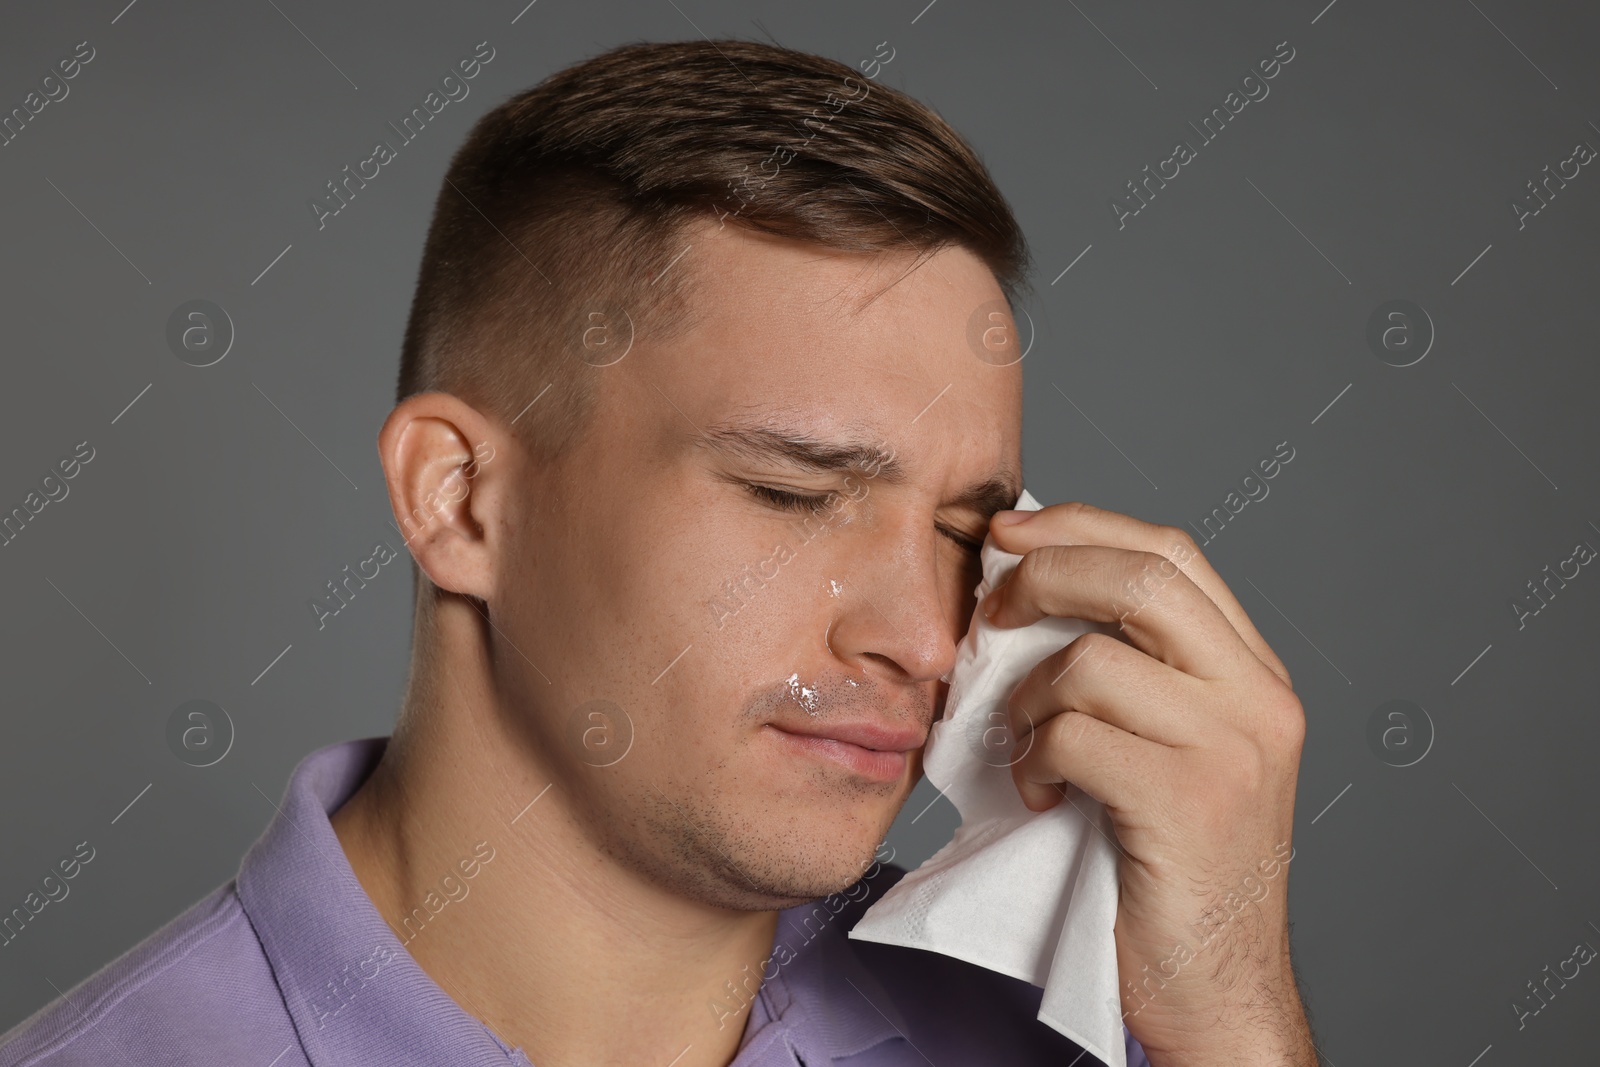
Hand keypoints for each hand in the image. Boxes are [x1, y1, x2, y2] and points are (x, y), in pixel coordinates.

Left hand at [978, 501, 1315, 1065]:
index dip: (1083, 524)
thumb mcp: (1169, 747)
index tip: (1011, 530)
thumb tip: (1028, 588)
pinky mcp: (1189, 802)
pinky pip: (1074, 736)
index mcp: (1254, 673)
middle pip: (1141, 578)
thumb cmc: (1169, 866)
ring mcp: (1232, 749)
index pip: (1172, 550)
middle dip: (1044, 575)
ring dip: (1030, 701)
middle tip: (989, 613)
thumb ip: (1134, 670)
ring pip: (1092, 662)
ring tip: (1031, 750)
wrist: (1213, 986)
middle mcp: (1259, 698)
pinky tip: (1044, 796)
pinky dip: (1034, 760)